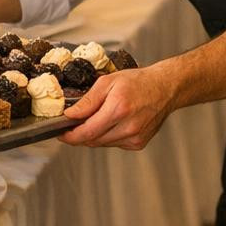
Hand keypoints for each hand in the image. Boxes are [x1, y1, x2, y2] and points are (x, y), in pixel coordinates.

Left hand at [58, 67, 177, 150]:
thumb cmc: (138, 82)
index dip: (70, 136)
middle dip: (78, 135)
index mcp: (118, 110)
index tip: (60, 133)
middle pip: (93, 140)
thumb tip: (70, 115)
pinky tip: (111, 123)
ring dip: (93, 135)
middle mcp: (128, 127)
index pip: (87, 132)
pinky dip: (107, 136)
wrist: (165, 88)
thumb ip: (88, 100)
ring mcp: (135, 137)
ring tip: (94, 119)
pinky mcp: (139, 143)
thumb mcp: (107, 82)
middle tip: (72, 125)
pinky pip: (114, 143)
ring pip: (102, 143)